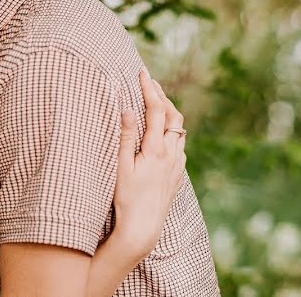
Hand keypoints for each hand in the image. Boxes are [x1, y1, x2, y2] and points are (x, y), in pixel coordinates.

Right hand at [111, 69, 186, 258]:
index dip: (149, 89)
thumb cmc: (126, 198)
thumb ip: (125, 136)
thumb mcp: (121, 166)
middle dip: (162, 96)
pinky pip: (180, 145)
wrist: (143, 227)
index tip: (143, 72)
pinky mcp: (178, 175)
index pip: (156, 110)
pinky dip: (172, 131)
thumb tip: (128, 109)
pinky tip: (163, 134)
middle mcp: (171, 154)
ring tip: (157, 102)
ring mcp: (177, 165)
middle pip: (174, 115)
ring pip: (180, 130)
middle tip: (150, 83)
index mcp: (155, 149)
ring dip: (169, 112)